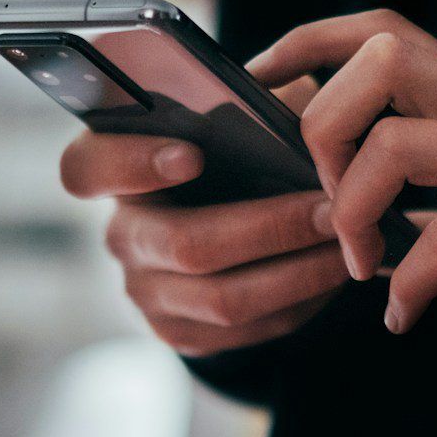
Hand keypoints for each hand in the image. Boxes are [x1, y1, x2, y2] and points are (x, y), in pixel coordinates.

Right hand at [59, 78, 350, 355]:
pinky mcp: (180, 332)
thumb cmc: (237, 151)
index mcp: (115, 167)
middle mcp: (121, 234)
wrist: (234, 220)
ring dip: (298, 271)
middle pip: (184, 244)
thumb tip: (295, 110)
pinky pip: (246, 329)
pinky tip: (333, 273)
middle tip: (331, 209)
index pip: (87, 168)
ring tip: (349, 243)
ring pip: (223, 298)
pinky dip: (299, 302)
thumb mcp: (239, 115)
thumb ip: (251, 104)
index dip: (132, 164)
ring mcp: (146, 290)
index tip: (193, 154)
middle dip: (269, 228)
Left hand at [247, 9, 436, 333]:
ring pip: (399, 144)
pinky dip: (413, 283)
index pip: (378, 30)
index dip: (306, 42)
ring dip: (355, 212)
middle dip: (323, 128)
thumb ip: (428, 191)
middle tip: (326, 202)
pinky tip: (404, 315)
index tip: (258, 84)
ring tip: (361, 265)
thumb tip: (347, 210)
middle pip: (380, 59)